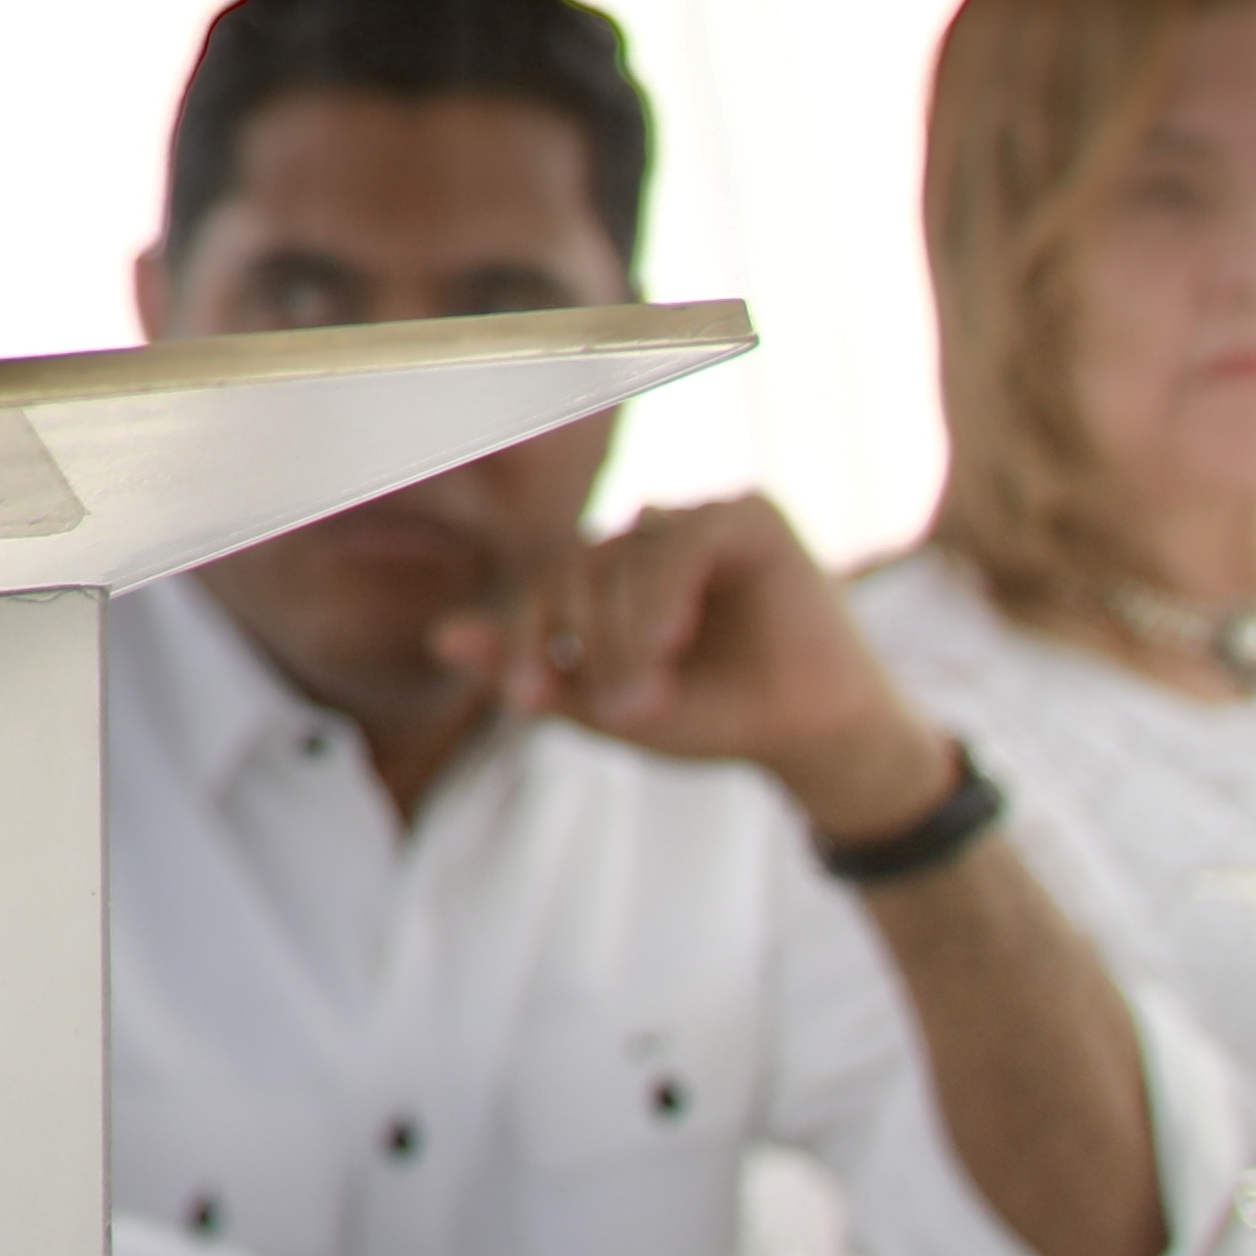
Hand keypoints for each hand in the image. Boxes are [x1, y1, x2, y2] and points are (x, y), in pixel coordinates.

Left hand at [452, 491, 950, 845]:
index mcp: (603, 579)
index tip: (523, 701)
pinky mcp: (747, 517)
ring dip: (627, 631)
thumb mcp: (613, 708)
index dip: (518, 640)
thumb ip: (536, 670)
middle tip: (619, 710)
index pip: (534, 588)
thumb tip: (439, 639)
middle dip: (586, 646)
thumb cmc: (716, 718)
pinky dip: (666, 590)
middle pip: (572, 570)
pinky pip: (683, 537)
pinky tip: (672, 641)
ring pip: (622, 556)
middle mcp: (641, 542)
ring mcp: (692, 524)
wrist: (815, 739)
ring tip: (652, 692)